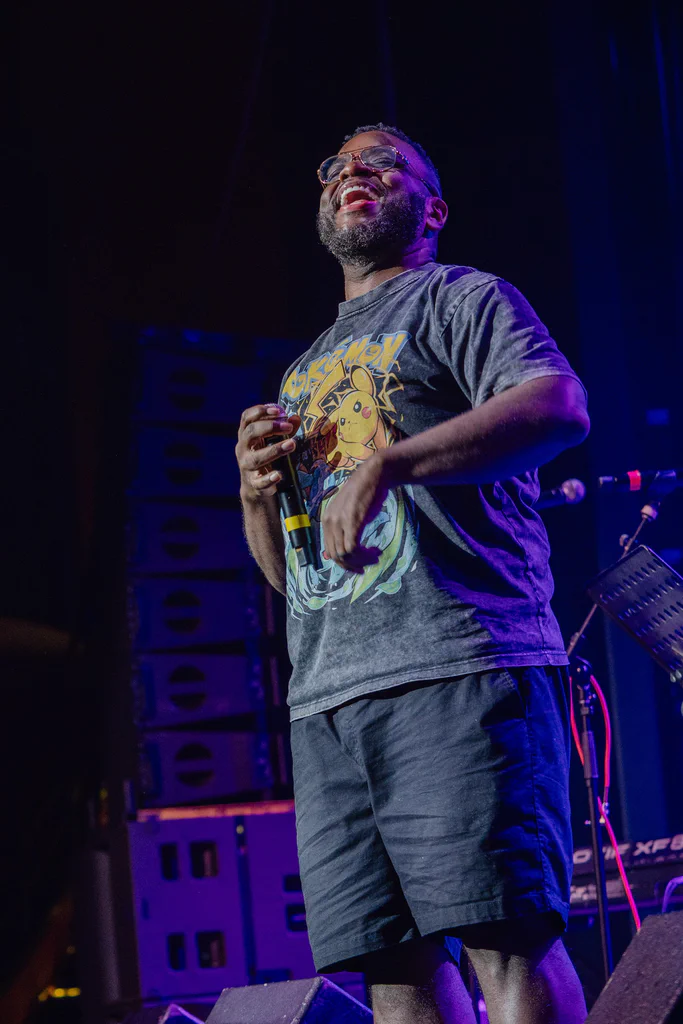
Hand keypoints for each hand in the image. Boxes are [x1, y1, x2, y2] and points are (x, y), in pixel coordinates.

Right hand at [236, 404, 301, 499]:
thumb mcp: (271, 442)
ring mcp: (246, 466)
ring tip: (292, 444)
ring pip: (256, 458)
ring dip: (274, 450)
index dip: (260, 411)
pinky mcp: (253, 484)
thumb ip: (284, 430)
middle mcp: (243, 449)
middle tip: (288, 427)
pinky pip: (260, 482)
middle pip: (250, 433)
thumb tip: (296, 418)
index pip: (247, 418)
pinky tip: (279, 475)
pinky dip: (269, 478)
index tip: (278, 410)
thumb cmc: (265, 458)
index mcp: (246, 436)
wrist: (255, 487)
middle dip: (269, 427)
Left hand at [321, 453, 390, 571]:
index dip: (344, 562)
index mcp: (327, 519)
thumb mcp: (350, 509)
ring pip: (344, 554)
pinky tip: (375, 551)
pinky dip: (364, 556)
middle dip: (352, 565)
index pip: (329, 550)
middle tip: (368, 565)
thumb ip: (345, 525)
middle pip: (335, 555)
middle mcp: (329, 521)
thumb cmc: (366, 491)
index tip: (359, 565)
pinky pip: (353, 548)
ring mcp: (339, 522)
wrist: (374, 475)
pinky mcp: (352, 522)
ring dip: (361, 561)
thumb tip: (348, 549)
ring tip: (375, 557)